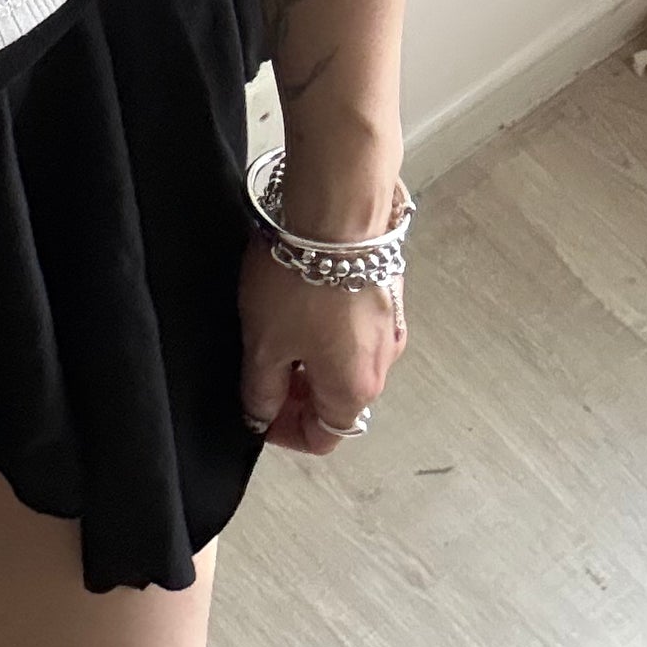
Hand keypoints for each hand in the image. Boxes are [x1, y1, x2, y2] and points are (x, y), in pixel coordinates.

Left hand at [237, 233, 406, 454]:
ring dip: (311, 360)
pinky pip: (355, 328)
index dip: (286, 432)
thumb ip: (260, 390)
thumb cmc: (301, 280)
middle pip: (337, 400)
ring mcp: (389, 326)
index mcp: (354, 390)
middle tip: (259, 370)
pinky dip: (328, 330)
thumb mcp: (263, 343)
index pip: (324, 437)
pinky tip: (300, 300)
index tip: (256, 413)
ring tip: (274, 329)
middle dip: (296, 394)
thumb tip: (259, 416)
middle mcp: (382, 365)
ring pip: (346, 362)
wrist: (338, 210)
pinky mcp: (387, 292)